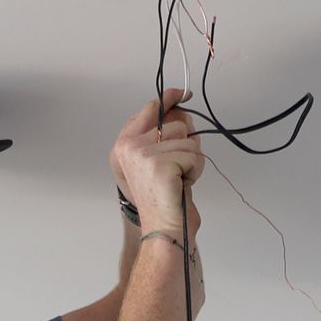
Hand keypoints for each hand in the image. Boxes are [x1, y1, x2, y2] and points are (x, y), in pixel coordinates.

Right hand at [109, 87, 202, 228]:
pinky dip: (195, 171)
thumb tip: (183, 112)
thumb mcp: (158, 160)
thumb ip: (163, 136)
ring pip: (188, 139)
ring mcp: (142, 153)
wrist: (163, 227)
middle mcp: (129, 146)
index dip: (170, 98)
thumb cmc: (164, 198)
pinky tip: (182, 184)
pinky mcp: (159, 163)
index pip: (150, 108)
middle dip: (186, 143)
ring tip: (179, 179)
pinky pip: (193, 155)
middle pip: (176, 123)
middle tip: (177, 168)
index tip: (184, 93)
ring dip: (192, 160)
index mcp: (125, 144)